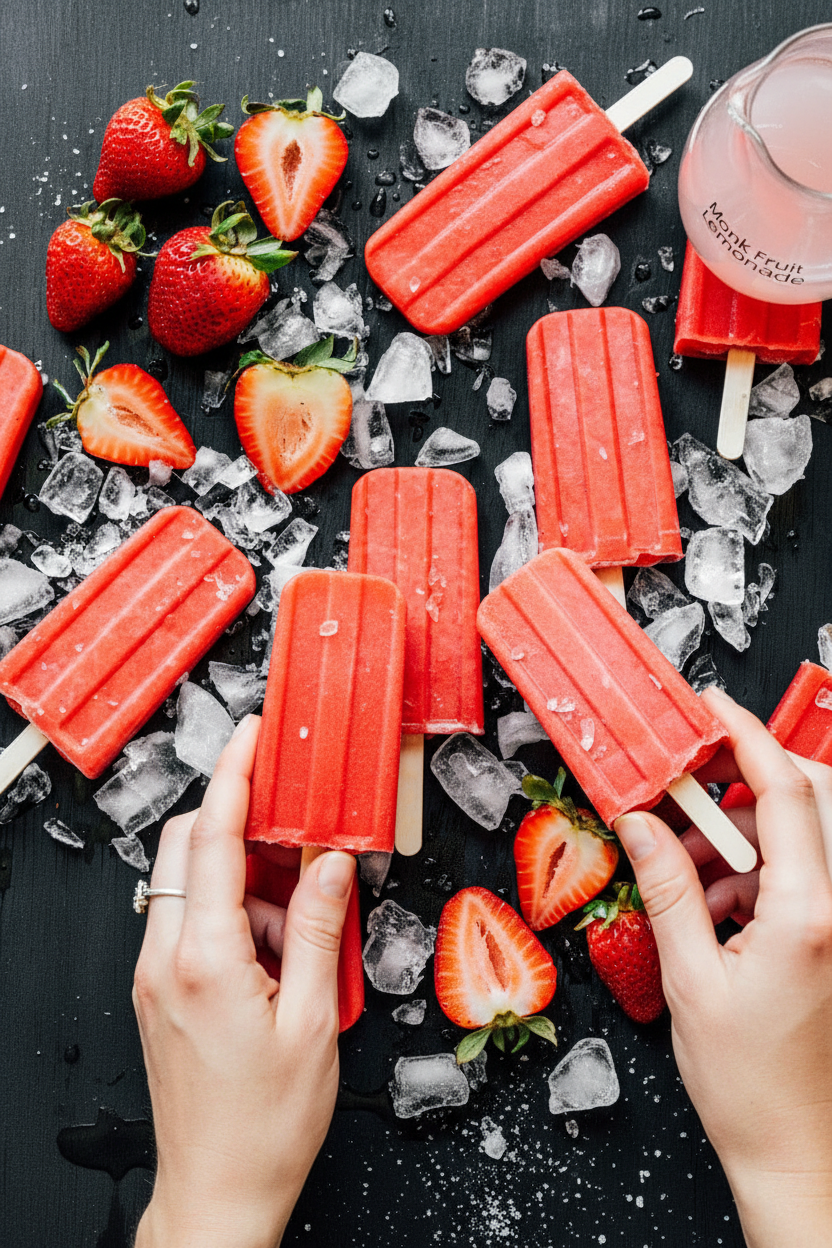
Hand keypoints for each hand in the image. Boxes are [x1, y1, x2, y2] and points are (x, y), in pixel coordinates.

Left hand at [132, 714, 355, 1247]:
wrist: (217, 1192)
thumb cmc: (265, 1125)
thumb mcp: (312, 1021)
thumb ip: (320, 929)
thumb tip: (330, 862)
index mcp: (204, 959)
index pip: (214, 840)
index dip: (234, 777)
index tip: (251, 736)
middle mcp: (166, 958)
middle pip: (192, 849)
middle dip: (246, 829)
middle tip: (302, 842)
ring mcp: (157, 975)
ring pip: (196, 887)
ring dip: (251, 888)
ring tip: (301, 944)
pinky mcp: (162, 991)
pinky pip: (196, 924)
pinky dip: (239, 921)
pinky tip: (280, 962)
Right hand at [614, 688, 831, 1247]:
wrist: (799, 1153)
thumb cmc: (750, 1083)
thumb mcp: (690, 978)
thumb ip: (668, 889)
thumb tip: (641, 822)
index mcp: (811, 913)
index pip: (789, 791)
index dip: (747, 735)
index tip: (712, 704)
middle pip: (807, 803)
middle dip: (741, 786)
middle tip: (685, 795)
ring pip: (798, 840)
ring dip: (740, 838)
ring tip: (685, 874)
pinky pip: (798, 876)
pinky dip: (752, 873)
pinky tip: (711, 907)